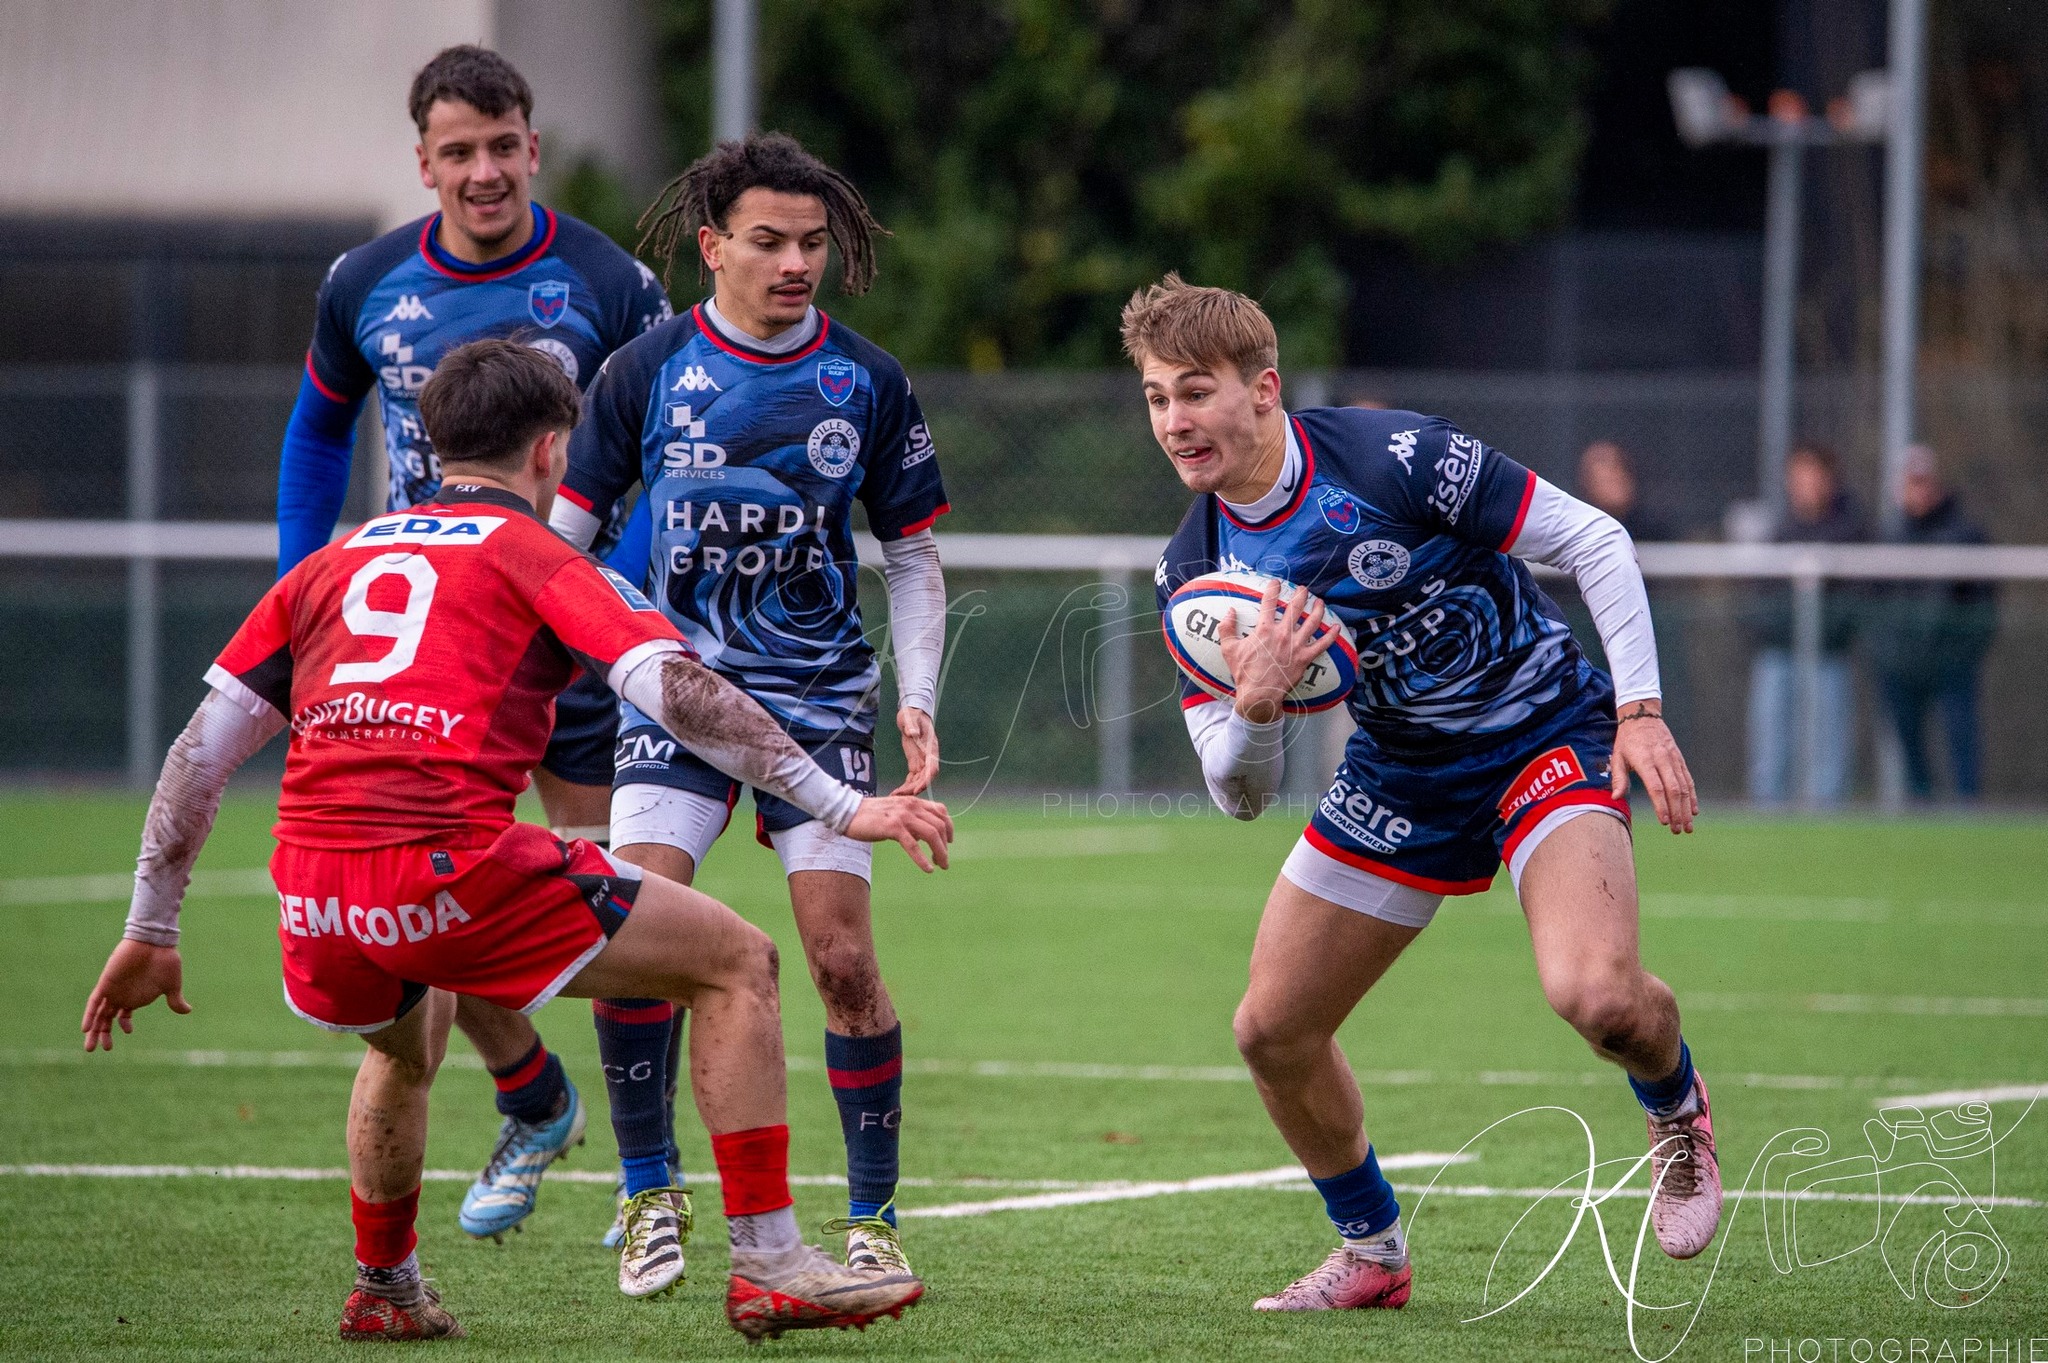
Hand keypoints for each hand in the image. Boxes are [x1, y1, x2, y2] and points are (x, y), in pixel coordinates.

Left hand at [82, 939, 190, 1051]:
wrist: (155, 942)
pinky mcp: (106, 983)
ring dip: (94, 1030)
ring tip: (90, 1047)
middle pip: (107, 1018)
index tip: (128, 1032)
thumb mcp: (172, 985)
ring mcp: (113, 990)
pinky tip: (86, 1029)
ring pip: (98, 1014)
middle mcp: (121, 996)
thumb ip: (175, 1000)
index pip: (122, 1015)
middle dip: (104, 1034)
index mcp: (135, 997)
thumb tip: (187, 1011)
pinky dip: (89, 1015)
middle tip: (105, 1048)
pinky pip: (94, 1002)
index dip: (122, 1025)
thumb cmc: (165, 961)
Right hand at [845, 795, 954, 871]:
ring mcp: (903, 816)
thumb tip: (922, 837)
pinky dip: (923, 859)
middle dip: (945, 845)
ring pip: (931, 834)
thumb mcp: (895, 813)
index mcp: (913, 802)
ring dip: (940, 852)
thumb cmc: (870, 815)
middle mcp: (912, 806)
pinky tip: (928, 869)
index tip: (949, 842)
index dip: (949, 828)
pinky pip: (913, 845)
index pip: (941, 812)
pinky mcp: (892, 827)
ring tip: (940, 866)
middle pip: (940, 825)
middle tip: (944, 861)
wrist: (847, 811)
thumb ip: (910, 820)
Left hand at [893, 706, 939, 795]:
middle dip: (914, 788)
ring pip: (919, 780)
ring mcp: (922, 761)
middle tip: (900, 795)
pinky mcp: (915, 762)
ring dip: (909, 789)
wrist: (912, 714)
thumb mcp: (910, 718)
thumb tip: (912, 733)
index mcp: (931, 748)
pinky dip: (906, 786)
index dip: (926, 780)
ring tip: (896, 796)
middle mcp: (929, 757)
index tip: (917, 789)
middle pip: (925, 778)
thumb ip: (912, 725)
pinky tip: (897, 792)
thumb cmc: (912, 714)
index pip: (932, 768)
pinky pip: (912, 778)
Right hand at [1218, 579, 1336, 724]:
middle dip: (1300, 595)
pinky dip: (1331, 635)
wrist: (1259, 693)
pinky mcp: (1305, 658)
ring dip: (1318, 609)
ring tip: (1320, 602)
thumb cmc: (1244, 672)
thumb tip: (1229, 611)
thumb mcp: (1229, 649)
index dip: (1272, 589)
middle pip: (1295, 607)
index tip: (1276, 582)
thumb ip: (1227, 628)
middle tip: (1303, 589)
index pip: (1268, 603)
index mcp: (1264, 630)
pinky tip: (1336, 627)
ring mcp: (1296, 646)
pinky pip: (1322, 645)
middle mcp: (1282, 634)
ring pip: (1312, 622)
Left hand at [1611, 704, 1697, 834]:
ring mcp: (1674, 759)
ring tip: (1687, 826)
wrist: (1643, 716)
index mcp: (1645, 760)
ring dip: (1686, 808)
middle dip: (1677, 812)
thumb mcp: (1617, 756)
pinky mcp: (1680, 759)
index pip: (1656, 787)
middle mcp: (1662, 760)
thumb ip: (1618, 778)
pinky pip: (1688, 780)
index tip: (1664, 822)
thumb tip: (1615, 797)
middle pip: (1674, 790)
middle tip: (1677, 830)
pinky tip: (1693, 810)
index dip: (1661, 805)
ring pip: (1684, 786)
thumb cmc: (1626, 740)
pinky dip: (1692, 796)